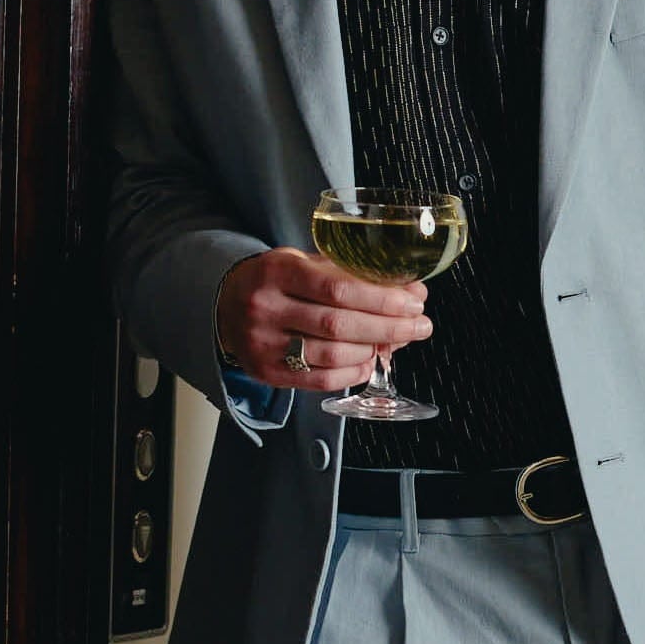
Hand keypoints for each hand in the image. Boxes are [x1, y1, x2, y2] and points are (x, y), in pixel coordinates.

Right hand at [216, 246, 428, 395]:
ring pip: (332, 354)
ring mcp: (264, 343)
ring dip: (372, 350)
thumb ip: (350, 274)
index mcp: (278, 271)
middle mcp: (266, 308)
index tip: (414, 302)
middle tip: (419, 325)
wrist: (225, 305)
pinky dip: (352, 372)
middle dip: (388, 327)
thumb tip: (408, 291)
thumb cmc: (276, 282)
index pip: (338, 288)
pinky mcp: (267, 372)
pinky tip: (368, 362)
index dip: (382, 298)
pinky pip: (319, 380)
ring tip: (393, 342)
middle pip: (339, 324)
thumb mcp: (303, 263)